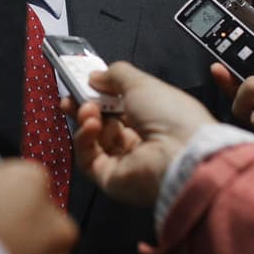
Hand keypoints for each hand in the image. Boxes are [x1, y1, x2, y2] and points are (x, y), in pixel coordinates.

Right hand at [64, 62, 216, 206]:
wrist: (181, 155)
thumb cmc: (169, 114)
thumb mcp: (141, 83)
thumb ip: (115, 75)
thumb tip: (94, 76)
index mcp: (152, 118)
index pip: (118, 106)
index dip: (100, 94)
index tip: (82, 82)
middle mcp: (139, 140)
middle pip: (103, 123)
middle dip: (86, 107)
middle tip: (72, 96)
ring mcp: (124, 161)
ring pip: (93, 140)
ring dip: (87, 120)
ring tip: (88, 109)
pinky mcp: (111, 179)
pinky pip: (89, 159)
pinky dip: (85, 139)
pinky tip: (91, 125)